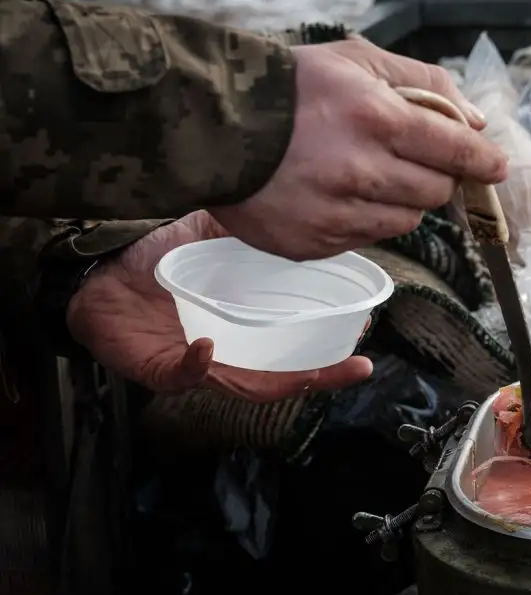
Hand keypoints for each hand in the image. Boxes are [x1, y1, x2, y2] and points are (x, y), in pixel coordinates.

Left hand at [66, 212, 373, 402]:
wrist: (100, 264)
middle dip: (324, 375)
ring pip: (245, 385)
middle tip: (358, 367)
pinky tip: (207, 349)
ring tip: (308, 374)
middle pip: (284, 377)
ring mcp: (195, 366)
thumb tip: (304, 208)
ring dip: (279, 382)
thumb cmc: (159, 256)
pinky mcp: (156, 369)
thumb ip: (254, 232)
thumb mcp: (214, 235)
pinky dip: (195, 366)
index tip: (367, 332)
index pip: (298, 345)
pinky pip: (181, 376)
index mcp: (247, 327)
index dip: (334, 345)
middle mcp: (228, 353)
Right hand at [209, 38, 508, 261]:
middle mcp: (360, 171)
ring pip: (405, 222)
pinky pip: (365, 239)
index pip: (456, 151)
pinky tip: (336, 193)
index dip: (483, 161)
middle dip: (434, 176)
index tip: (496, 166)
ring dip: (401, 201)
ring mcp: (335, 214)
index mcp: (377, 119)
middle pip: (435, 192)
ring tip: (367, 173)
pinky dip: (363, 219)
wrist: (207, 125)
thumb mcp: (357, 59)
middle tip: (413, 159)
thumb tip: (474, 121)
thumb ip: (425, 84)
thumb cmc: (289, 87)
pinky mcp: (312, 244)